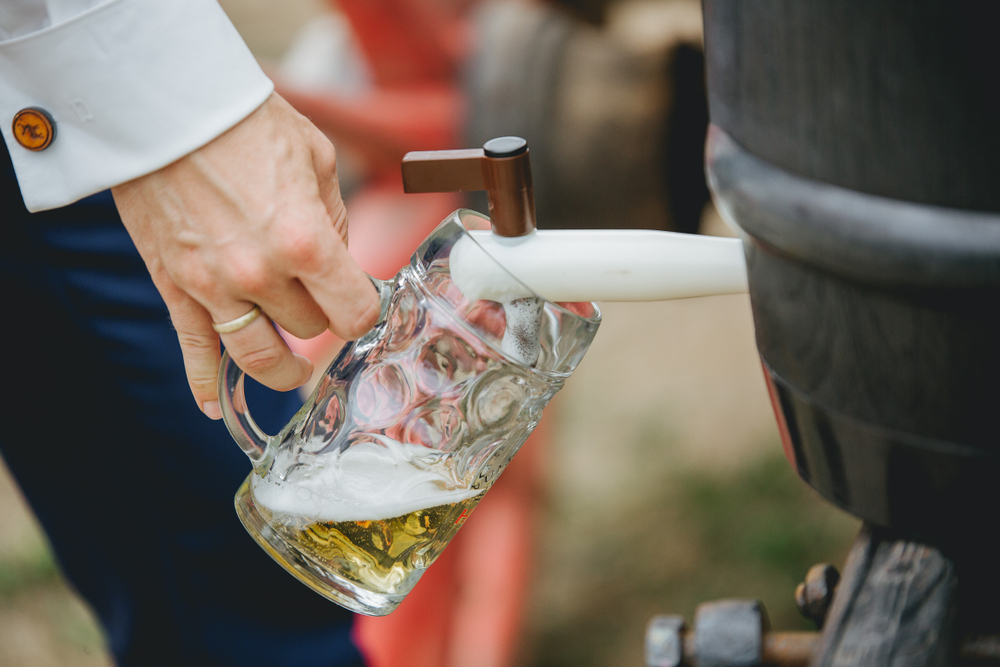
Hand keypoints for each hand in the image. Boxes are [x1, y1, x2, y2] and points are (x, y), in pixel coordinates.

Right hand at [112, 93, 379, 418]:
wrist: (165, 104)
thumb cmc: (247, 122)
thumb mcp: (316, 159)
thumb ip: (335, 221)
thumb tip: (341, 264)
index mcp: (306, 240)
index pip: (353, 313)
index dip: (363, 311)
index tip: (360, 302)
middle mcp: (261, 273)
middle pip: (309, 330)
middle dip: (321, 317)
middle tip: (320, 302)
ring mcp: (213, 286)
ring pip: (259, 358)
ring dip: (282, 368)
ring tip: (292, 368)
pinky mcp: (175, 286)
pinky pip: (193, 351)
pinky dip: (204, 383)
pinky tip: (214, 408)